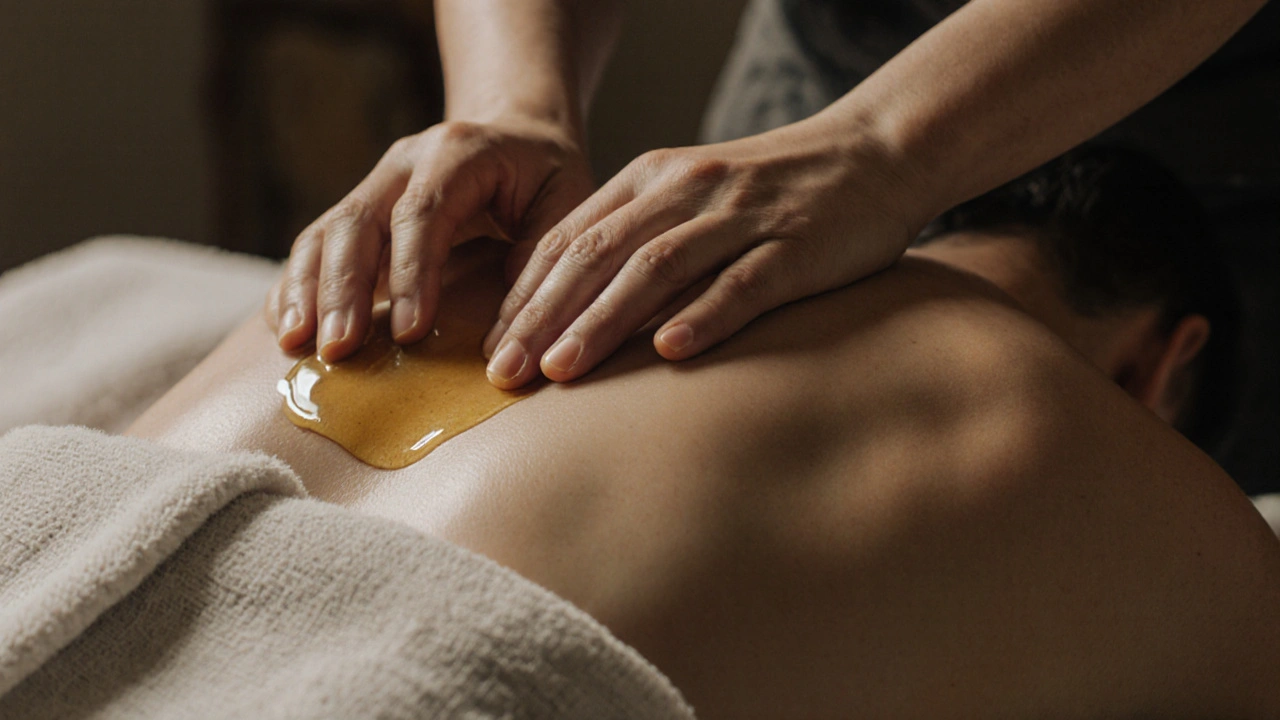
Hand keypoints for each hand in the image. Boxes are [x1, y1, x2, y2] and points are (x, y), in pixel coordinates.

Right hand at [265, 117, 594, 360]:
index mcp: (457, 152)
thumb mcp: (566, 200)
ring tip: (296, 346)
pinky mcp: (356, 215)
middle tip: (339, 349)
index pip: (424, 212)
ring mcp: (372, 187)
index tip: (411, 333)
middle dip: (343, 289)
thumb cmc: (545, 177)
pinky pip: (312, 249)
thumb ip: (543, 255)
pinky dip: (294, 289)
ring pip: (324, 234)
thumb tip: (510, 331)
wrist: (515, 136)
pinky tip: (286, 333)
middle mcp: (402, 164)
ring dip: (306, 292)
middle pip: (357, 222)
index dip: (413, 273)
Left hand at [481, 118, 923, 388]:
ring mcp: (742, 216)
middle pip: (598, 255)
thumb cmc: (773, 190)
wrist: (874, 153)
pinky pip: (742, 283)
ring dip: (602, 322)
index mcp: (652, 178)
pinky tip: (670, 352)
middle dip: (543, 317)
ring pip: (656, 269)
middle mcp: (687, 191)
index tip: (491, 348)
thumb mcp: (692, 197)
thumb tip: (574, 310)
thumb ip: (639, 238)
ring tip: (561, 371)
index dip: (525, 295)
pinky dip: (704, 315)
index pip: (569, 239)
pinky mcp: (795, 245)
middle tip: (504, 375)